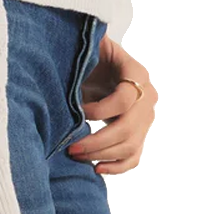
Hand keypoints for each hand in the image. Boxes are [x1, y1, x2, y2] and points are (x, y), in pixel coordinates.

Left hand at [68, 33, 158, 174]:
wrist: (101, 63)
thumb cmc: (92, 53)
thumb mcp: (91, 46)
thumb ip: (87, 47)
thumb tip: (66, 48)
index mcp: (137, 73)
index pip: (126, 98)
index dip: (101, 108)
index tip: (78, 110)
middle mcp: (148, 97)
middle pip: (128, 128)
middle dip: (98, 141)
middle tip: (71, 147)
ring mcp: (146, 118)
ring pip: (130, 146)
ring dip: (101, 154)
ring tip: (75, 154)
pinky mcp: (140, 134)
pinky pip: (134, 157)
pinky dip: (117, 167)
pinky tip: (97, 168)